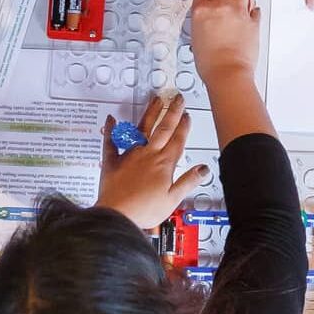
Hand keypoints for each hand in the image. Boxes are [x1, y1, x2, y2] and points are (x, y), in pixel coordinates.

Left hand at [95, 94, 209, 228]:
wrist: (117, 215)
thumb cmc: (144, 210)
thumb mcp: (173, 199)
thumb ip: (188, 181)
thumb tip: (204, 168)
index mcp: (164, 164)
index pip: (177, 140)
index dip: (184, 126)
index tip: (187, 115)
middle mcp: (147, 154)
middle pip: (162, 128)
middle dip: (172, 112)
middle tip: (177, 98)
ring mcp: (129, 155)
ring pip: (141, 129)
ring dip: (149, 113)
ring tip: (155, 100)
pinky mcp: (112, 161)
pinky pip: (110, 142)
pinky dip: (110, 130)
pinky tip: (111, 119)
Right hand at [189, 0, 261, 83]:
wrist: (227, 72)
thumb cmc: (210, 62)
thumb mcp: (195, 37)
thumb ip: (202, 20)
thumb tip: (207, 16)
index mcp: (202, 10)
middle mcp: (220, 6)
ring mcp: (239, 11)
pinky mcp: (253, 20)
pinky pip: (255, 7)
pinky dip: (252, 7)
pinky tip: (250, 9)